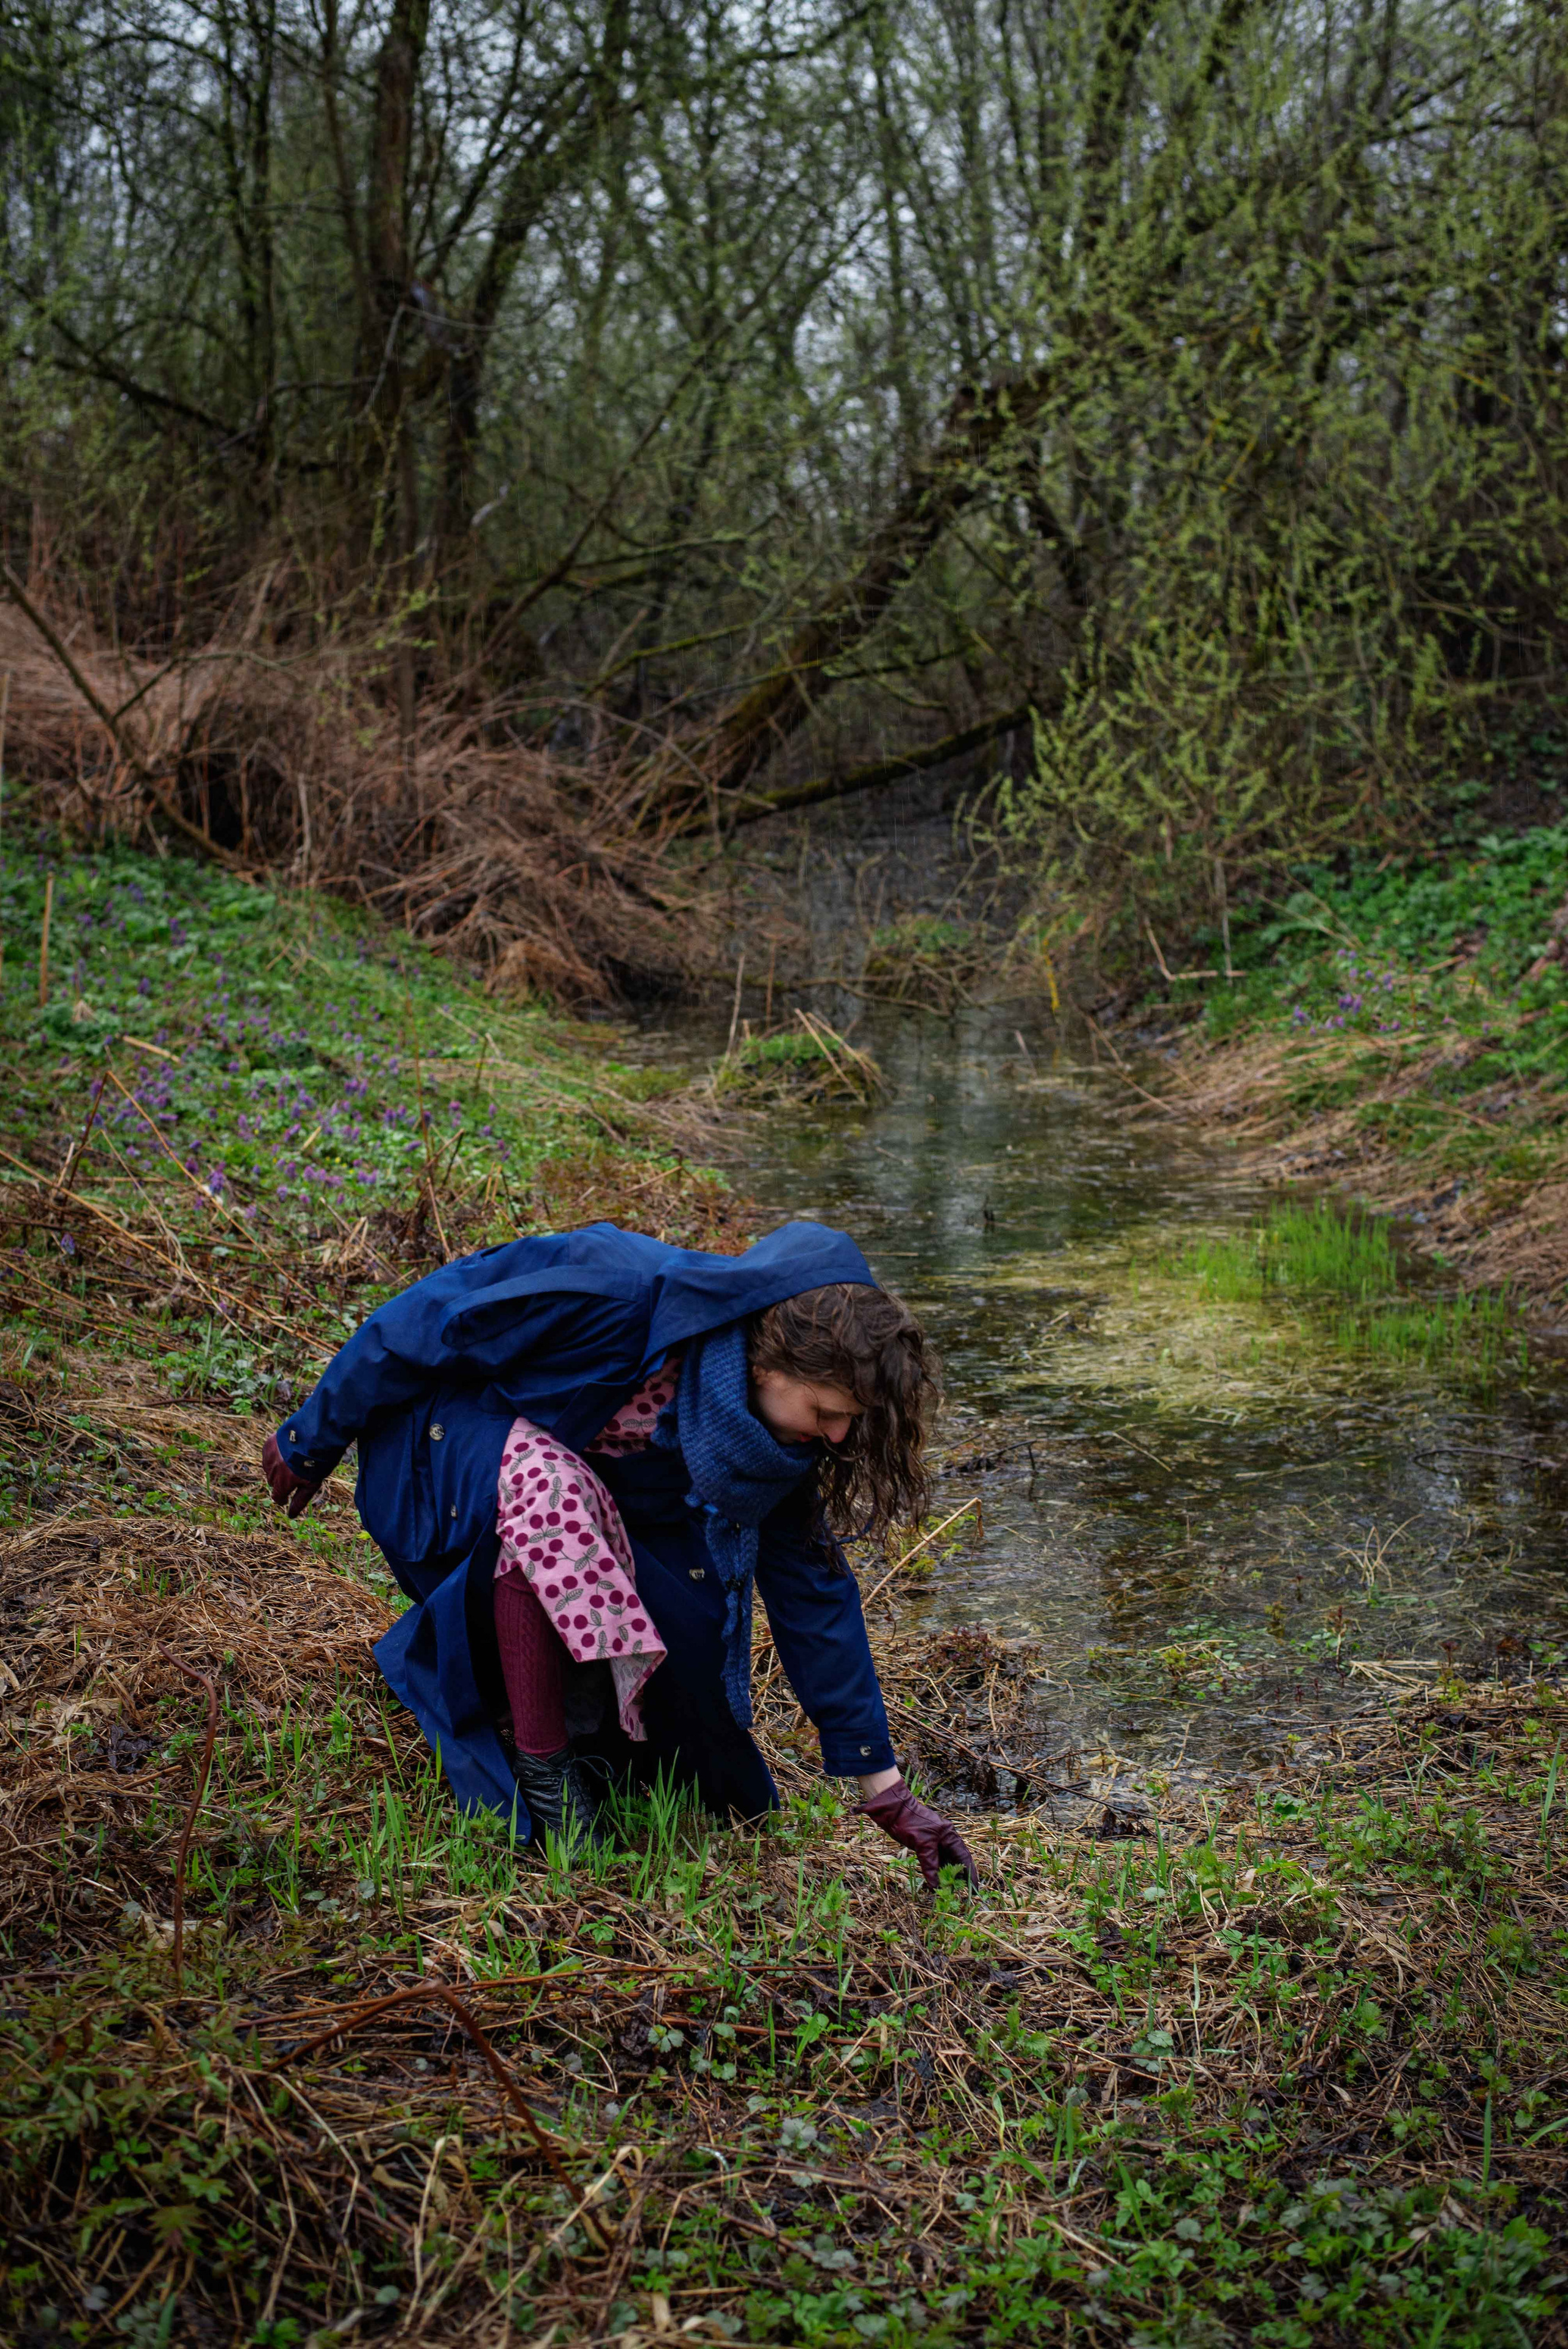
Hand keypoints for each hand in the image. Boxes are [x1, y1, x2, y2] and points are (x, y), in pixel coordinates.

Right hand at [262, 1431, 322, 1519]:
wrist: (317, 1433)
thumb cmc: (318, 1461)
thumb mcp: (312, 1484)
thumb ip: (300, 1500)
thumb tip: (290, 1516)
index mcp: (283, 1483)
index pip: (276, 1497)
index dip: (282, 1498)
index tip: (285, 1497)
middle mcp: (272, 1472)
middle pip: (273, 1482)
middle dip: (281, 1481)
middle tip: (293, 1474)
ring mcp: (269, 1457)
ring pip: (269, 1468)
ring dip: (277, 1467)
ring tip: (291, 1460)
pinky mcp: (268, 1444)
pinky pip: (268, 1454)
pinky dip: (274, 1455)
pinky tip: (286, 1450)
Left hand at [858, 1773, 978, 1890]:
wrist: (893, 1810)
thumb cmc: (909, 1821)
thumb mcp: (922, 1843)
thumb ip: (930, 1863)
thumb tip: (935, 1885)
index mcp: (949, 1835)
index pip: (964, 1857)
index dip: (970, 1874)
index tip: (974, 1888)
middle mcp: (945, 1839)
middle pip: (956, 1861)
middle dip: (959, 1877)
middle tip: (960, 1893)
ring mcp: (935, 1843)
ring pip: (945, 1863)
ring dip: (946, 1876)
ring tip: (948, 1891)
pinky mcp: (925, 1846)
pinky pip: (934, 1862)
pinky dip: (935, 1872)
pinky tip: (935, 1882)